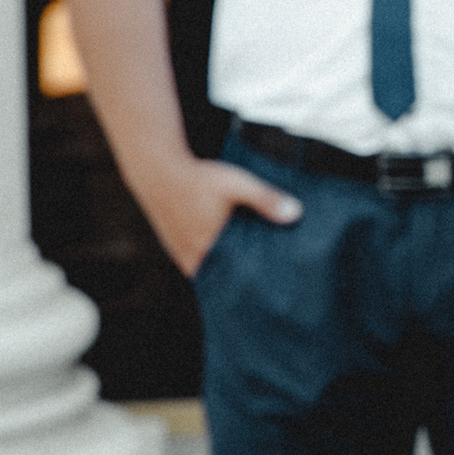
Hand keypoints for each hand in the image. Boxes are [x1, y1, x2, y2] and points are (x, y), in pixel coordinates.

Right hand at [129, 155, 302, 276]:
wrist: (157, 170)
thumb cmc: (197, 178)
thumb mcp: (236, 184)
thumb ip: (265, 199)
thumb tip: (295, 214)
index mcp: (210, 246)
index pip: (236, 277)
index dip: (253, 281)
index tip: (272, 284)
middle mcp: (194, 256)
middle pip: (224, 277)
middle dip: (243, 278)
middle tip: (267, 279)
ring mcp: (182, 254)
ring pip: (210, 271)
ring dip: (227, 270)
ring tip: (250, 267)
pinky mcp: (176, 247)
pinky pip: (198, 263)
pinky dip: (212, 262)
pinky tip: (226, 253)